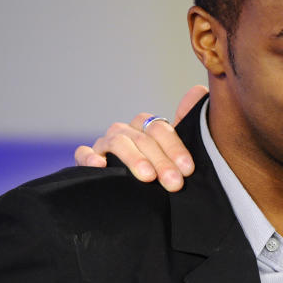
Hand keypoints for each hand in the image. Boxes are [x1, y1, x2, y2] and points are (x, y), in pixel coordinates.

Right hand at [73, 85, 206, 191]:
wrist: (137, 192)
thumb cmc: (160, 167)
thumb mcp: (175, 148)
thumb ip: (187, 120)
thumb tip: (199, 90)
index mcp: (147, 126)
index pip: (160, 129)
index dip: (175, 148)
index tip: (188, 169)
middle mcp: (125, 131)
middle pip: (143, 139)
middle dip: (161, 161)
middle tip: (174, 182)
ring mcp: (104, 144)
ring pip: (117, 143)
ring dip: (134, 159)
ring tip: (148, 177)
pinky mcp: (88, 159)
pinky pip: (83, 153)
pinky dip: (89, 158)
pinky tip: (101, 166)